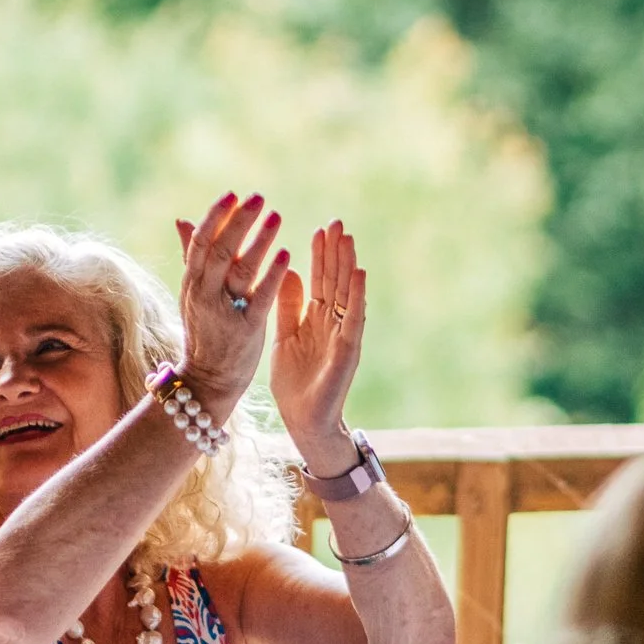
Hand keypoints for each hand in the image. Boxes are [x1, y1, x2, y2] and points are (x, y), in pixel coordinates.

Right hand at [173, 192, 290, 417]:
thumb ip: (191, 256)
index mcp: (193, 283)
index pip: (201, 242)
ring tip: (276, 217)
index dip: (216, 217)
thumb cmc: (204, 332)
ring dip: (260, 242)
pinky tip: (286, 255)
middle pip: (220, 251)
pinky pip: (260, 299)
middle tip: (258, 198)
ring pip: (241, 271)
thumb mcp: (193, 293)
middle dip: (239, 222)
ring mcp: (225, 313)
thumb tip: (182, 219)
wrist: (208, 380)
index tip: (233, 194)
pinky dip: (272, 276)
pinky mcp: (247, 330)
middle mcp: (206, 295)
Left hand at [270, 220, 366, 468]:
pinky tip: (358, 273)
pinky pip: (353, 318)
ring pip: (347, 294)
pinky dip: (356, 295)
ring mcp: (342, 335)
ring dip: (347, 266)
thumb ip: (289, 305)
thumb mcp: (285, 336)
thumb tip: (290, 270)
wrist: (302, 420)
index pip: (320, 281)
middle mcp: (332, 323)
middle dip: (336, 252)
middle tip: (337, 222)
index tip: (321, 229)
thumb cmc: (294, 383)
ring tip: (348, 239)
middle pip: (335, 281)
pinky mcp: (347, 350)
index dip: (321, 256)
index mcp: (316, 319)